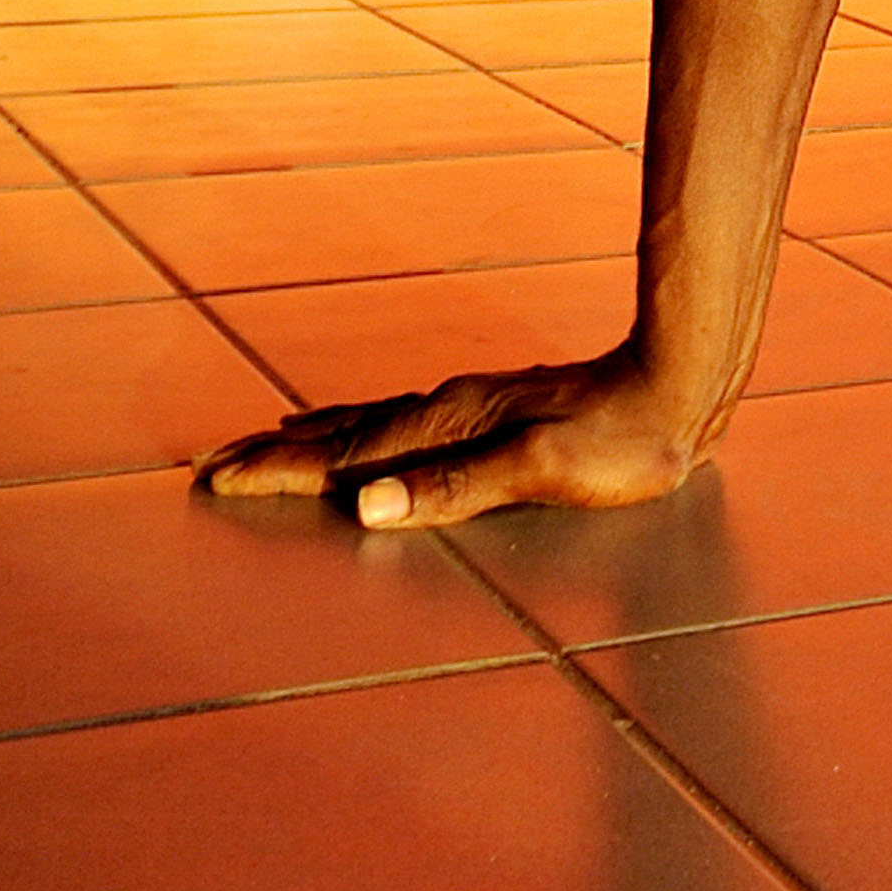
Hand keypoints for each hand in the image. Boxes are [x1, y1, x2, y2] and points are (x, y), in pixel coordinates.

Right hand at [190, 344, 721, 526]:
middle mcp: (447, 410)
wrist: (677, 388)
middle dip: (276, 452)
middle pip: (342, 432)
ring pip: (369, 423)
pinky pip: (402, 422)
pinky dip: (363, 430)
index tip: (222, 478)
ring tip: (270, 442)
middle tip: (213, 464)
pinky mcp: (490, 413)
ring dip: (313, 438)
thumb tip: (368, 502)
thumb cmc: (619, 441)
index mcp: (448, 426)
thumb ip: (454, 488)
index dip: (281, 470)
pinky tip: (369, 438)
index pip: (345, 454)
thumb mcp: (540, 471)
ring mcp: (467, 408)